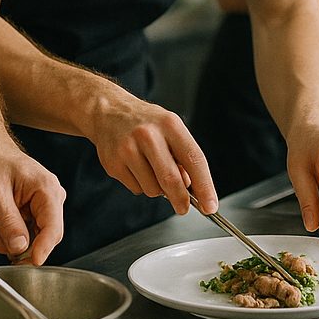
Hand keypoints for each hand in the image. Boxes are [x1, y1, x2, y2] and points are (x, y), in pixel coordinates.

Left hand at [0, 136, 65, 264]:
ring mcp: (46, 204)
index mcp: (47, 189)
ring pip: (36, 237)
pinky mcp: (38, 210)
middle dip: (23, 246)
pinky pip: (30, 232)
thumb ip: (8, 222)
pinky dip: (12, 236)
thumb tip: (20, 247)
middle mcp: (52, 197)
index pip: (53, 226)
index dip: (44, 248)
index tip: (33, 263)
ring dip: (13, 242)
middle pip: (47, 236)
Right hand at [90, 99, 218, 215]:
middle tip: (183, 208)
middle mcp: (148, 135)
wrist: (108, 111)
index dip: (205, 186)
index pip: (194, 159)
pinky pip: (136, 189)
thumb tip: (190, 187)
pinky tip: (135, 167)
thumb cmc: (146, 122)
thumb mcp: (170, 129)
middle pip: (171, 180)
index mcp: (169, 124)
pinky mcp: (113, 163)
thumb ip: (183, 156)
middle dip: (181, 200)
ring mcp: (128, 149)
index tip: (210, 205)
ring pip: (153, 189)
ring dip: (157, 189)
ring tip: (151, 169)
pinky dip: (141, 185)